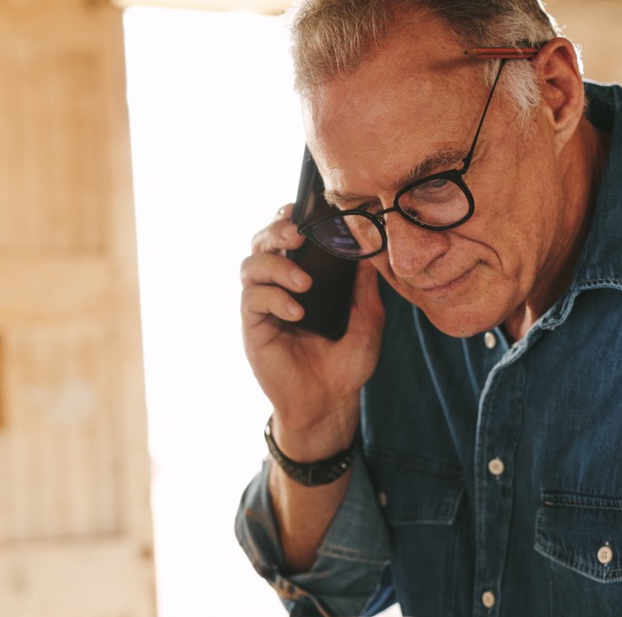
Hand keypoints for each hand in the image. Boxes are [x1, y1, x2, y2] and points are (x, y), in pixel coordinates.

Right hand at [240, 204, 384, 458]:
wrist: (331, 403)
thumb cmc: (346, 361)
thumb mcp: (367, 316)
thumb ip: (365, 282)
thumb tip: (371, 243)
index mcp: (301, 276)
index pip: (286, 236)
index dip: (289, 217)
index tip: (304, 209)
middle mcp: (277, 285)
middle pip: (261, 241)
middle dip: (277, 231)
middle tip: (299, 235)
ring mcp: (263, 306)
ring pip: (250, 266)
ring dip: (276, 266)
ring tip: (304, 282)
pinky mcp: (254, 328)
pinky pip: (252, 300)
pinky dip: (274, 299)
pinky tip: (297, 312)